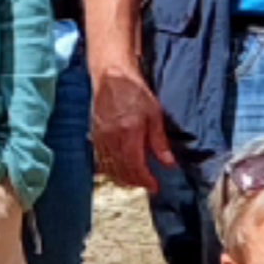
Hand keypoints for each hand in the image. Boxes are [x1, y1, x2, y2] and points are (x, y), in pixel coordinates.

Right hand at [91, 65, 173, 190]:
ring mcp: (101, 139)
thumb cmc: (134, 91)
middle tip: (148, 183)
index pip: (136, 167)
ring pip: (110, 168)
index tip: (155, 186)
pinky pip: (102, 160)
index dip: (146, 181)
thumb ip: (160, 142)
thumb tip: (169, 163)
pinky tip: (120, 169)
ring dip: (123, 178)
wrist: (111, 76)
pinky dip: (111, 169)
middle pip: (122, 171)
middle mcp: (112, 139)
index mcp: (129, 134)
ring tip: (136, 179)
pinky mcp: (95, 136)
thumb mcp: (154, 114)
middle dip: (136, 182)